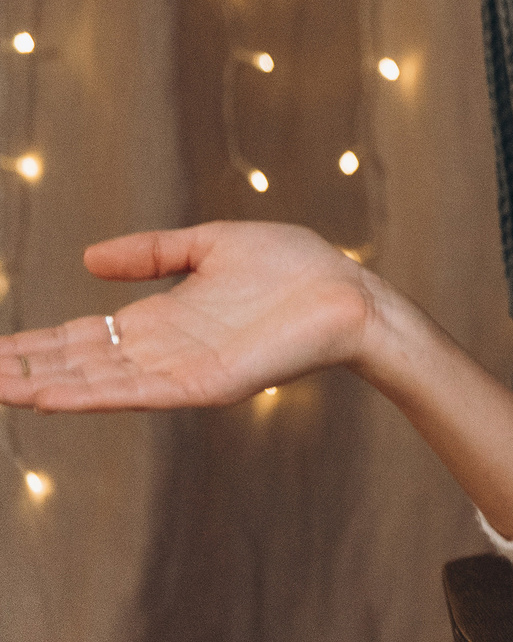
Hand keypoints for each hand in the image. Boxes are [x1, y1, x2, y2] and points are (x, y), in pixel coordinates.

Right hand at [0, 222, 379, 411]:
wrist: (351, 292)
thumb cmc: (294, 268)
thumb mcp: (212, 244)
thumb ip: (154, 252)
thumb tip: (89, 259)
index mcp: (158, 320)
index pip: (79, 338)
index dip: (32, 344)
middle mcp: (160, 351)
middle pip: (75, 364)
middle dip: (21, 369)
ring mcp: (179, 371)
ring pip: (95, 384)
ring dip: (41, 387)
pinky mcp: (204, 385)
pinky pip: (138, 393)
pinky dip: (91, 396)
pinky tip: (48, 397)